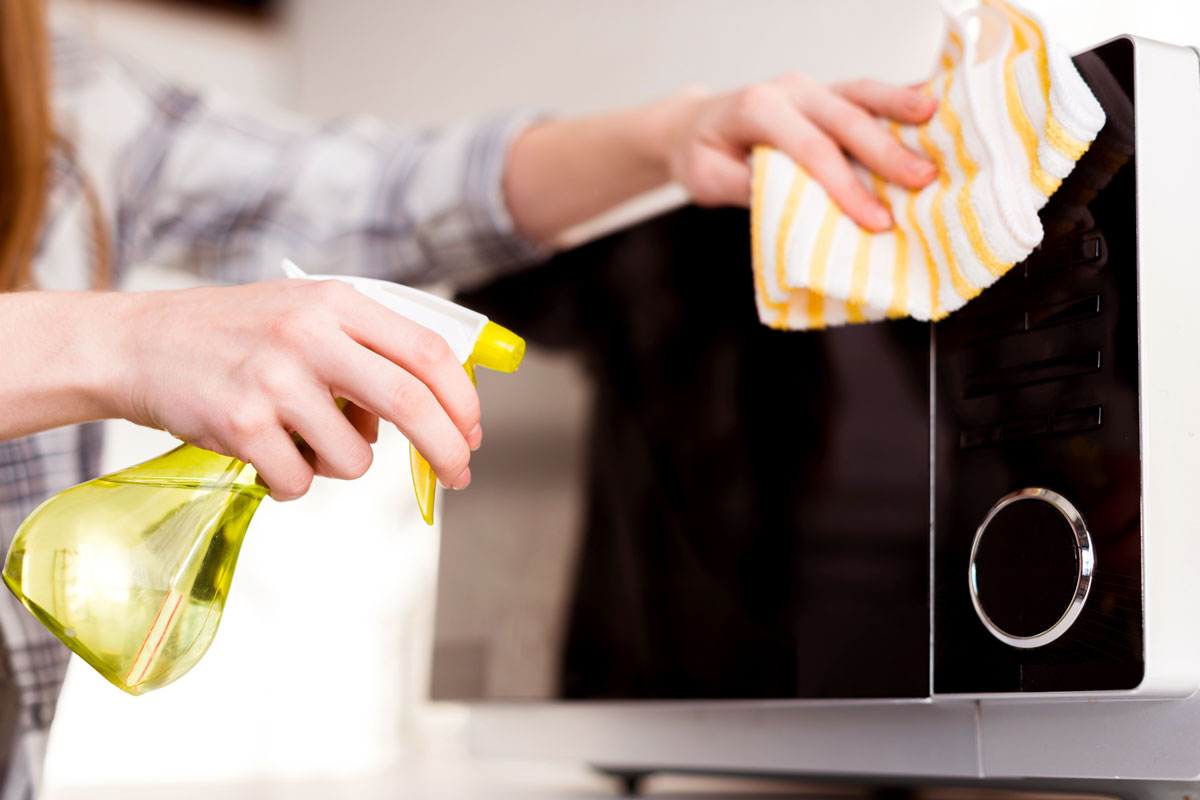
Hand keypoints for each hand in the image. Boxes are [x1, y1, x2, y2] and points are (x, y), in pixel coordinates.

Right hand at [111, 279, 481, 500]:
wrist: (137, 342)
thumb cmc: (233, 334)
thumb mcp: (306, 313)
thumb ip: (367, 350)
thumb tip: (432, 415)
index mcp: (336, 302)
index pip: (427, 351)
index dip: (462, 399)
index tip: (473, 432)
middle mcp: (309, 334)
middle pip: (410, 402)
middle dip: (446, 449)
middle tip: (459, 475)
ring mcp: (273, 379)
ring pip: (354, 457)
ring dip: (340, 464)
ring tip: (300, 439)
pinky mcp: (239, 423)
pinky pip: (299, 481)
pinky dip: (291, 481)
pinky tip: (264, 452)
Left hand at [659, 76, 938, 230]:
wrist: (692, 126)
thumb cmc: (702, 156)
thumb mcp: (708, 181)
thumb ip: (749, 188)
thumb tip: (799, 204)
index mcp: (757, 108)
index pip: (811, 150)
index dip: (846, 186)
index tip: (876, 220)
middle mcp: (789, 90)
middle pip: (845, 120)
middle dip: (886, 152)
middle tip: (924, 180)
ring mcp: (811, 88)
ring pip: (862, 93)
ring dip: (902, 108)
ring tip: (938, 122)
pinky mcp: (826, 93)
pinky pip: (865, 93)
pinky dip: (899, 99)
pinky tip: (932, 107)